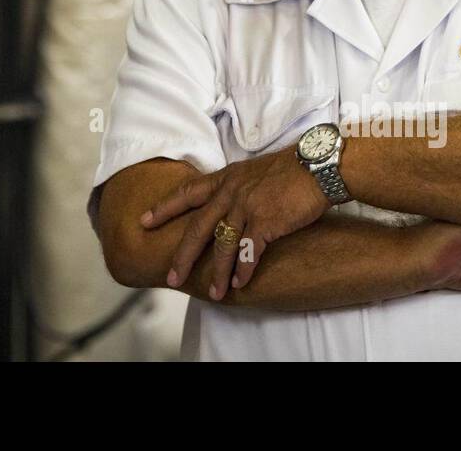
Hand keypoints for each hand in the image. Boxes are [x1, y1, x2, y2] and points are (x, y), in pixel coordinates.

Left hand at [140, 146, 327, 299]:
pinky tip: (240, 284)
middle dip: (183, 256)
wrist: (316, 166)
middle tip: (171, 277)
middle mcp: (231, 191)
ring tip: (215, 293)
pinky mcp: (266, 220)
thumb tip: (226, 205)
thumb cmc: (290, 170)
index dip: (164, 208)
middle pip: (198, 227)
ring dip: (218, 272)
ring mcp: (247, 206)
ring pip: (223, 245)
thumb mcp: (253, 172)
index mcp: (226, 178)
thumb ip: (236, 187)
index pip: (187, 193)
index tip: (144, 220)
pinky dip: (244, 270)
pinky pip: (249, 252)